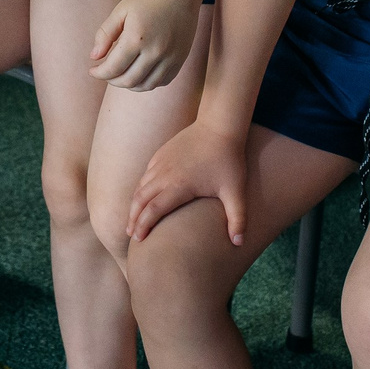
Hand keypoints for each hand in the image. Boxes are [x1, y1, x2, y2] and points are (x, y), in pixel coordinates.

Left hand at [91, 0, 200, 90]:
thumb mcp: (121, 11)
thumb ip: (105, 34)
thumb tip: (94, 57)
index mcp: (136, 38)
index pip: (113, 68)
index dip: (99, 73)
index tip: (93, 70)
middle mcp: (155, 51)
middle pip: (129, 80)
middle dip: (112, 80)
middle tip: (105, 73)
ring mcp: (171, 57)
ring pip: (146, 85)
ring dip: (130, 84)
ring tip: (121, 75)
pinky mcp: (181, 59)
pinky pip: (162, 81)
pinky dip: (148, 82)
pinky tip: (140, 73)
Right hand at [127, 118, 250, 245]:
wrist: (219, 126)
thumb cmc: (228, 160)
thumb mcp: (236, 192)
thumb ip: (238, 219)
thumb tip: (239, 243)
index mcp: (179, 186)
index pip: (153, 210)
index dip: (143, 226)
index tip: (138, 240)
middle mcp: (164, 175)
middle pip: (140, 200)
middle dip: (132, 219)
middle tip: (130, 235)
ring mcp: (161, 162)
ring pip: (140, 186)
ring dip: (134, 204)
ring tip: (133, 219)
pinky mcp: (161, 153)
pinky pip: (145, 174)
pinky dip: (140, 188)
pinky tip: (143, 196)